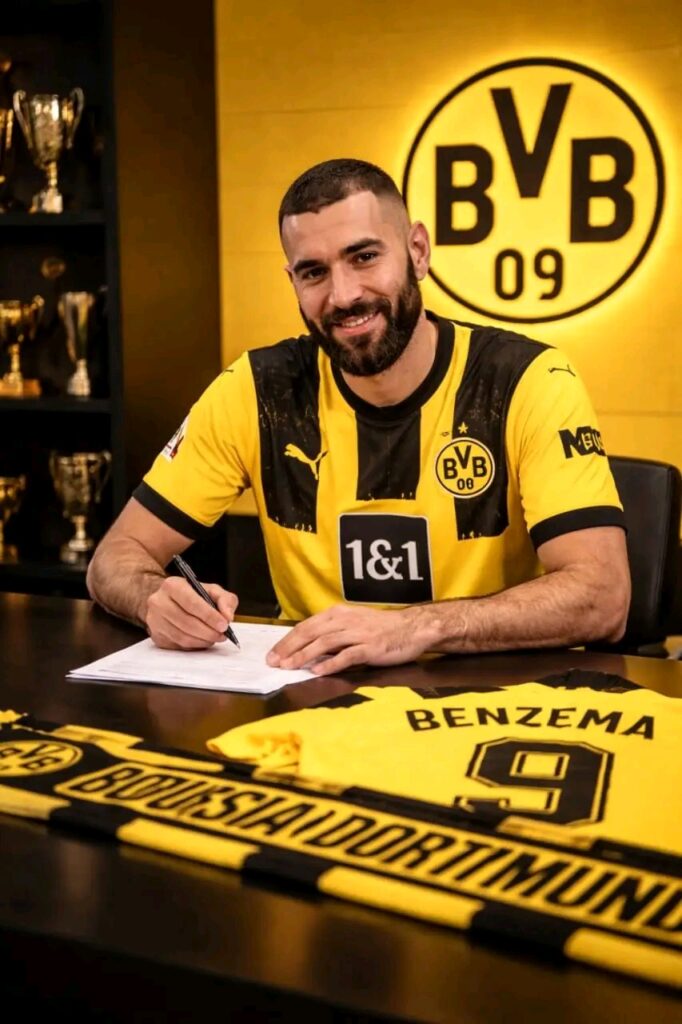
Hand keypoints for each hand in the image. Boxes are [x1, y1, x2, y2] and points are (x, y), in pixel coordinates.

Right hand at [144, 576, 238, 648]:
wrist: (171, 602)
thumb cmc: (193, 596)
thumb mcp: (211, 591)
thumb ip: (225, 600)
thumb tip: (227, 616)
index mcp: (172, 585)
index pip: (191, 602)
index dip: (209, 616)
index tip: (224, 625)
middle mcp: (159, 602)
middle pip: (186, 622)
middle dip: (208, 631)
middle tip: (222, 634)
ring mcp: (154, 620)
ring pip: (182, 636)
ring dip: (202, 640)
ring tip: (214, 637)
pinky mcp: (156, 636)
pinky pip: (178, 645)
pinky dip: (194, 645)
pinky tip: (202, 640)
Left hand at [266, 604, 439, 675]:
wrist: (412, 628)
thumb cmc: (381, 628)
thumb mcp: (353, 624)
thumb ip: (332, 633)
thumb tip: (307, 649)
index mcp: (338, 614)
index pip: (306, 626)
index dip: (288, 640)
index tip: (273, 654)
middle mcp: (346, 621)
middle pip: (311, 632)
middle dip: (290, 648)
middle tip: (274, 662)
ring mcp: (358, 634)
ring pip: (325, 643)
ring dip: (305, 655)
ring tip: (290, 666)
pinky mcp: (370, 648)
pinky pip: (347, 655)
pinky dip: (331, 663)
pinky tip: (318, 671)